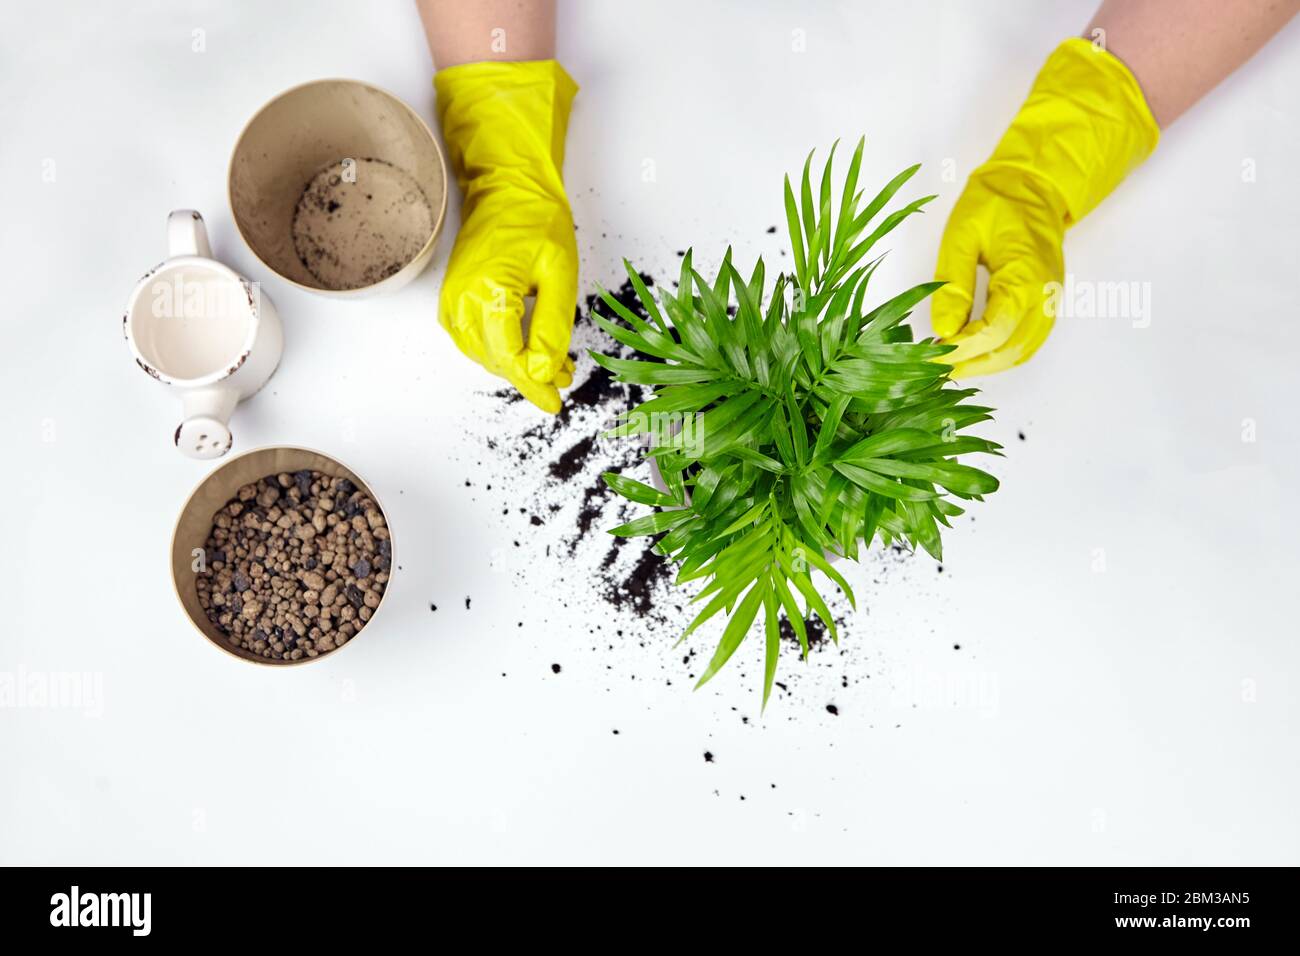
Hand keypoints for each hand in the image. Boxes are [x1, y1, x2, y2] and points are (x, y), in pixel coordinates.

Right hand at [435, 59, 578, 412]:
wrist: (508, 187)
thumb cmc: (536, 221)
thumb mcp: (560, 275)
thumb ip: (553, 328)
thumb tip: (546, 372)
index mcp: (489, 292)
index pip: (511, 357)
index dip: (535, 384)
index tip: (555, 400)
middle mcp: (462, 300)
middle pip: (495, 361)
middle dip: (530, 376)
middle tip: (563, 380)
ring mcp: (452, 300)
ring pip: (483, 355)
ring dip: (516, 365)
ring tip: (553, 365)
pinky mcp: (452, 299)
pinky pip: (473, 340)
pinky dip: (499, 350)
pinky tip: (526, 349)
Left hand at [932, 38, 1159, 376]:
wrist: (1034, 183)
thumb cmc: (997, 201)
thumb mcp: (962, 235)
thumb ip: (953, 285)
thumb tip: (943, 329)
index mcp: (1025, 276)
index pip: (994, 330)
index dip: (963, 349)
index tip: (933, 352)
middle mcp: (1045, 295)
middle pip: (1010, 350)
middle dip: (971, 363)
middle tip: (935, 365)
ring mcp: (1051, 300)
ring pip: (1022, 352)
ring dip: (987, 365)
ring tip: (951, 364)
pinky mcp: (1048, 302)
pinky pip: (1029, 341)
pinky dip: (1003, 355)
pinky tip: (975, 355)